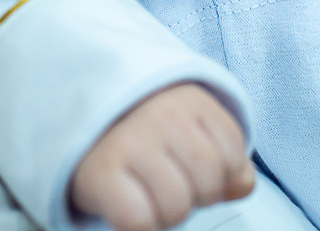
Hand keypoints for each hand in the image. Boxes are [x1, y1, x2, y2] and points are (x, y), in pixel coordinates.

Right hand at [71, 83, 254, 230]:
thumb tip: (243, 184)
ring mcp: (131, 142)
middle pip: (209, 184)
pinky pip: (138, 220)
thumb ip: (224, 157)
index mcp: (191, 100)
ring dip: (165, 214)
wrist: (76, 109)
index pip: (233, 156)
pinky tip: (128, 208)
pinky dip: (138, 227)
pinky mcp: (101, 172)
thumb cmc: (143, 130)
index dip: (220, 175)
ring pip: (176, 206)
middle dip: (195, 196)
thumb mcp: (189, 130)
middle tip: (166, 183)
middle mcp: (163, 115)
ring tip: (146, 194)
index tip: (190, 165)